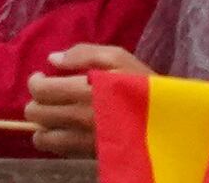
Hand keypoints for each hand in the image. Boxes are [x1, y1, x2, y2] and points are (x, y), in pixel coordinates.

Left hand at [27, 45, 143, 153]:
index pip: (40, 91)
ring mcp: (85, 141)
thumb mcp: (119, 58)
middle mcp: (80, 119)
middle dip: (37, 102)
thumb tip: (52, 59)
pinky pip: (61, 152)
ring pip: (43, 139)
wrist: (173, 123)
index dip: (35, 82)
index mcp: (85, 91)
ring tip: (55, 116)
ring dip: (43, 126)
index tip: (43, 77)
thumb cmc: (145, 85)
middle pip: (35, 115)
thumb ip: (83, 53)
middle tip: (50, 96)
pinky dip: (57, 141)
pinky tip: (68, 130)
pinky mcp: (92, 156)